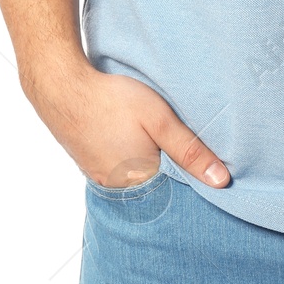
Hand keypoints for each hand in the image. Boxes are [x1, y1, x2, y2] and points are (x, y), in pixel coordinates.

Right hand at [20, 53, 231, 190]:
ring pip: (137, 180)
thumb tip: (222, 181)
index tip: (204, 170)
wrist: (62, 89)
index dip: (192, 181)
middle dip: (171, 174)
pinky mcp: (92, 167)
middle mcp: (120, 189)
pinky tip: (132, 141)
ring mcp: (103, 179)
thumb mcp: (160, 120)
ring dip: (149, 166)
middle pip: (156, 188)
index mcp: (141, 182)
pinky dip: (130, 161)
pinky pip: (119, 172)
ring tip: (155, 144)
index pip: (176, 194)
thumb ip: (190, 150)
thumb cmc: (112, 101)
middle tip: (176, 149)